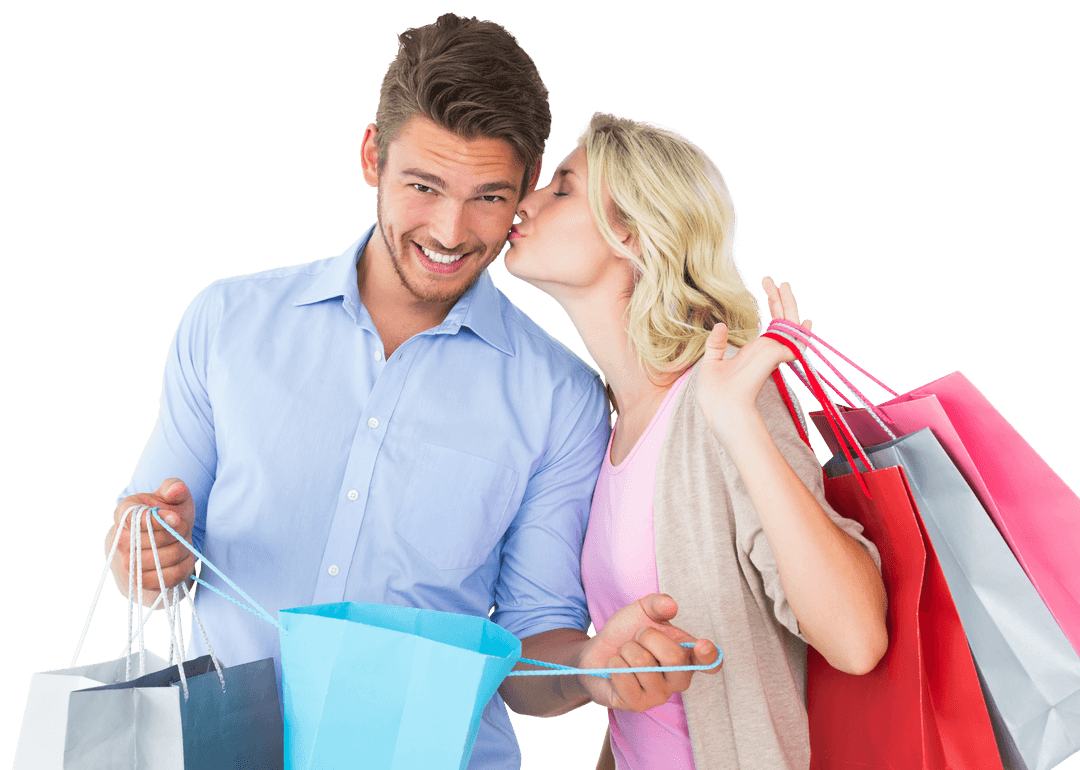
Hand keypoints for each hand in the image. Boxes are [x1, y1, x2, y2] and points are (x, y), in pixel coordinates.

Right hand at [104, 478, 195, 600]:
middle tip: (183, 530)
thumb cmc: (166, 516)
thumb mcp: (172, 498)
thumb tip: (176, 490)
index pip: (140, 519)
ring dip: (184, 550)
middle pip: (158, 540)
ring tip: (184, 544)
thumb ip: (174, 488)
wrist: (160, 543)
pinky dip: (184, 568)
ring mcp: (128, 563)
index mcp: (125, 513)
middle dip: (180, 534)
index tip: (177, 518)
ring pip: (166, 559)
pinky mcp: (141, 583)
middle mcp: (121, 540)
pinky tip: (184, 558)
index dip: (163, 520)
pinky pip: (170, 578)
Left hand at [578, 594, 720, 711]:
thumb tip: (671, 605)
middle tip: (638, 637)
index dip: (710, 656)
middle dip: (647, 637)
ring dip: (627, 650)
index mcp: (686, 656)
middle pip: (673, 657)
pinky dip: (615, 664)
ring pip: (644, 664)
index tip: (703, 646)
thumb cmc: (627, 633)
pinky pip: (626, 679)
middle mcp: (678, 679)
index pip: (709, 662)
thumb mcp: (642, 611)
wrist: (597, 652)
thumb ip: (657, 604)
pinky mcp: (637, 705)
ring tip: (626, 654)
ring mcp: (659, 695)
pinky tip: (616, 667)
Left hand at [697, 276, 811, 430]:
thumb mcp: (711, 362)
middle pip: (781, 320)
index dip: (771, 305)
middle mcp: (767, 350)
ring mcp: (774, 353)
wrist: (721, 406)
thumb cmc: (715, 393)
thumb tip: (720, 325)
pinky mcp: (777, 355)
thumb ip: (716, 344)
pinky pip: (794, 338)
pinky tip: (805, 318)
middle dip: (780, 299)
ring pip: (789, 324)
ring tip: (783, 284)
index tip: (767, 287)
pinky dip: (800, 328)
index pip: (770, 324)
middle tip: (775, 280)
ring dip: (788, 303)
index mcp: (755, 351)